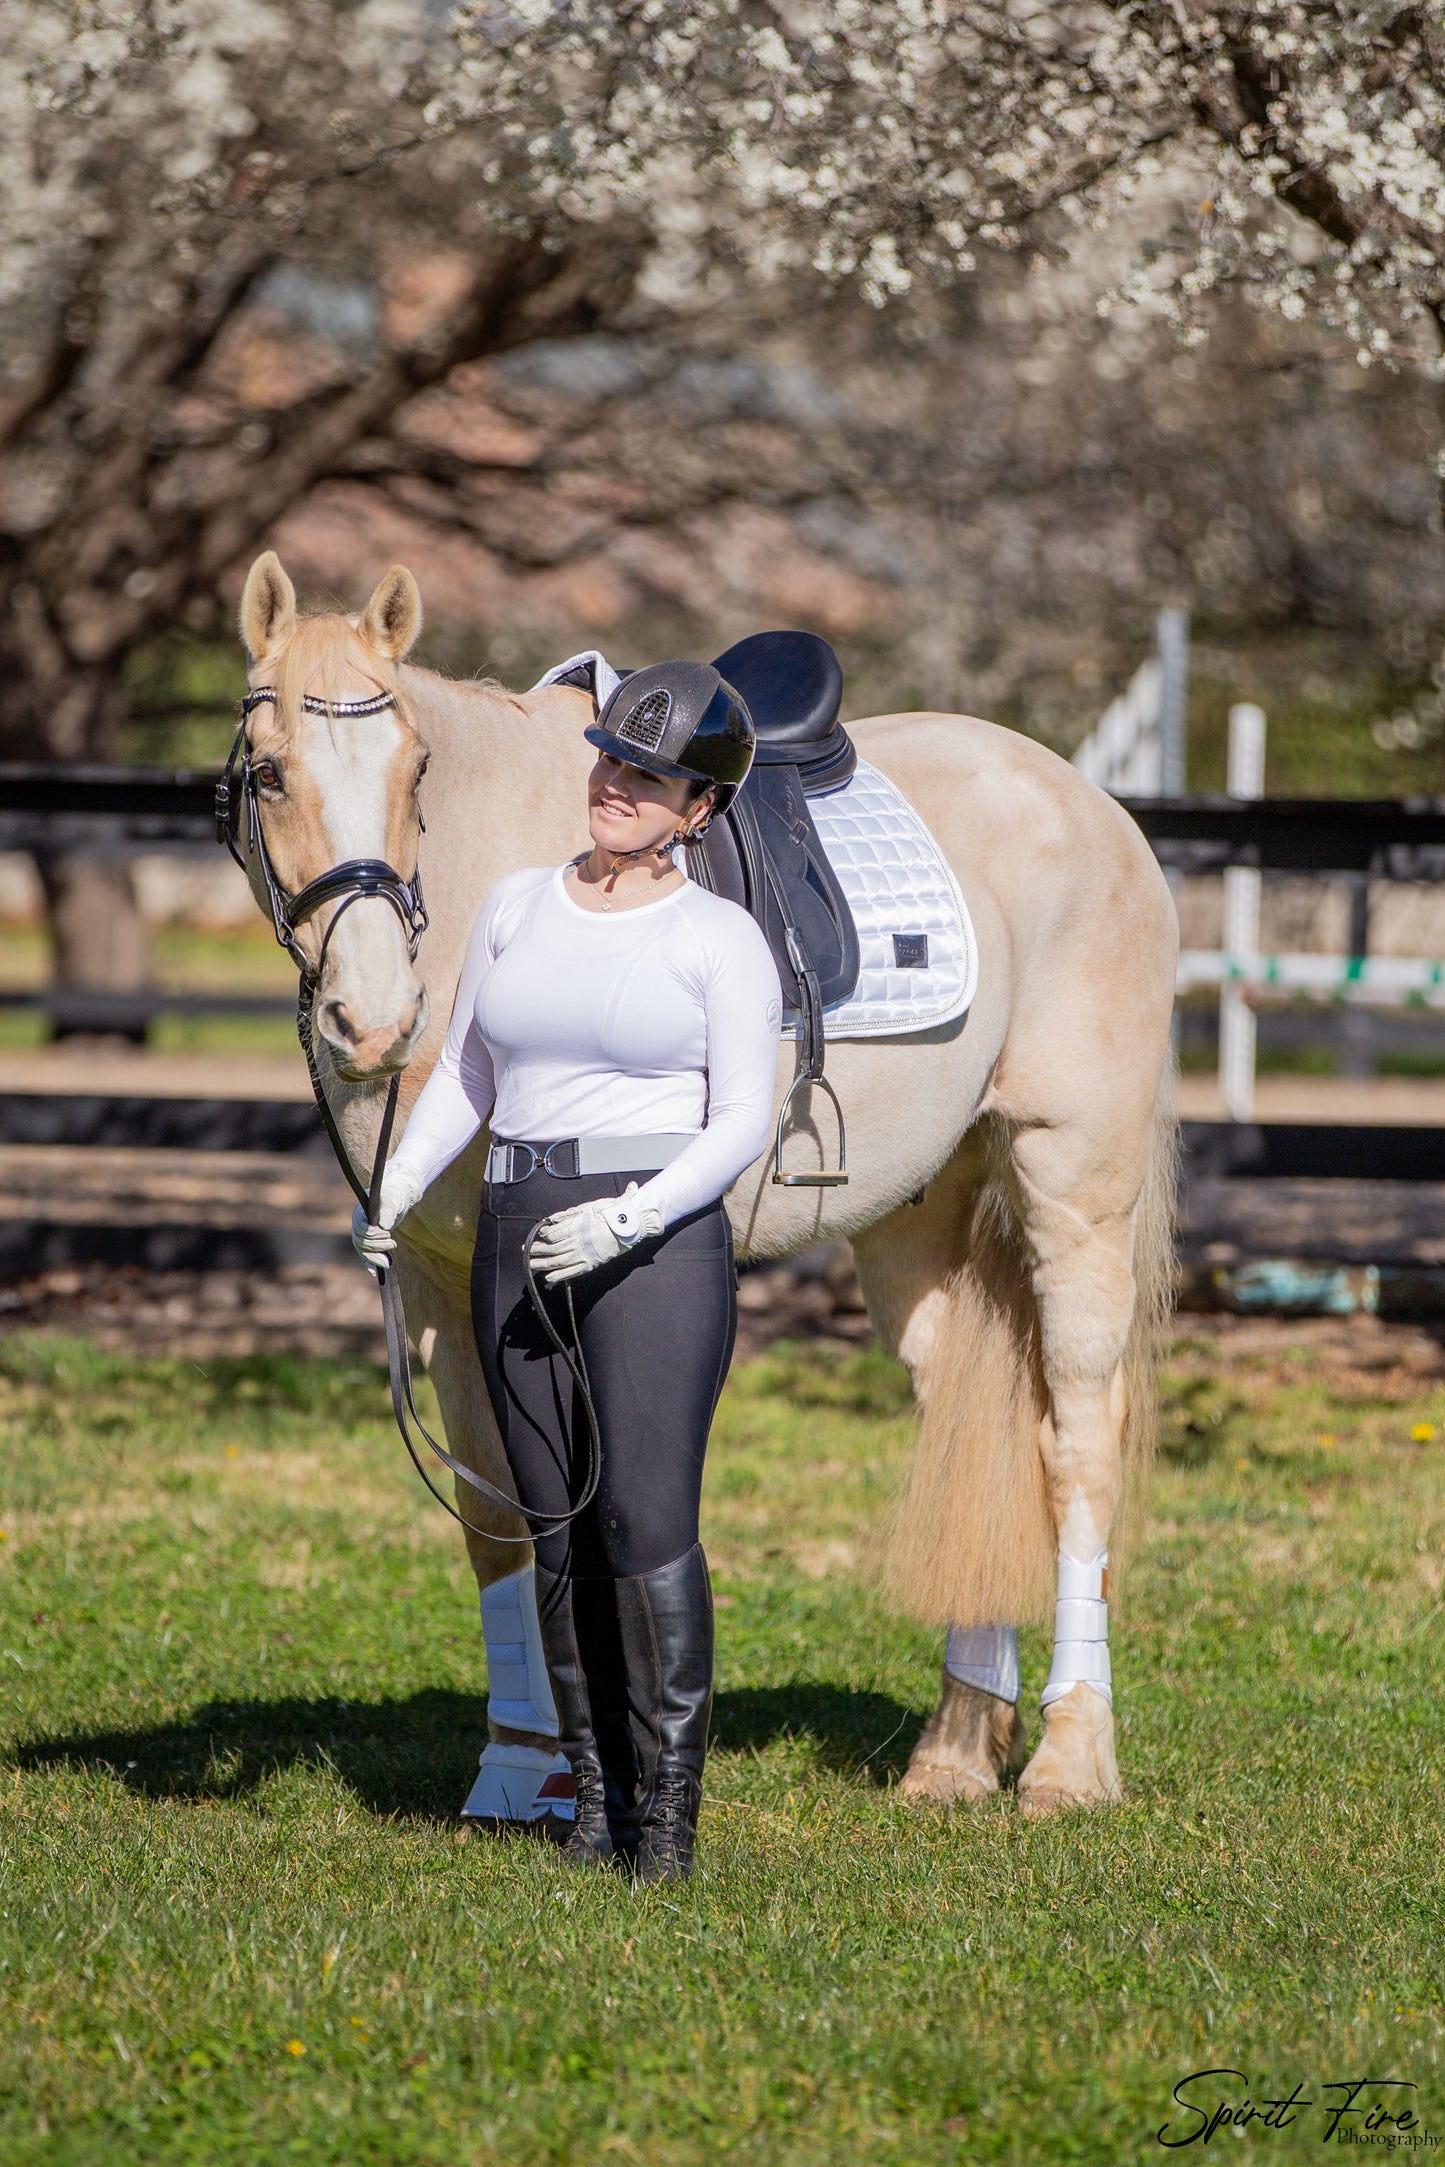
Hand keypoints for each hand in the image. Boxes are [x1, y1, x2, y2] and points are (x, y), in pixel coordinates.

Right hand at [351, 1161, 424, 1276]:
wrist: (396, 1198)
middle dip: (377, 1246)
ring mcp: (362, 1233)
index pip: (361, 1229)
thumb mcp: (393, 1201)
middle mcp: (358, 1224)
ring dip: (374, 1258)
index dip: (373, 1235)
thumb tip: (384, 1226)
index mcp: (360, 1213)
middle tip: (394, 1244)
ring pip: (362, 1251)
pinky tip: (375, 1272)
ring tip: (388, 1264)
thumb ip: (388, 1212)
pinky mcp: (369, 1240)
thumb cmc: (394, 1196)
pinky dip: (370, 1263)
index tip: (387, 1233)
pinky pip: (365, 1254)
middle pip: (361, 1242)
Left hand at [529, 1182, 663, 1284]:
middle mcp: (578, 1241)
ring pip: (558, 1261)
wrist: (629, 1227)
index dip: (542, 1236)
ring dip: (542, 1263)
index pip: (553, 1234)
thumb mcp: (590, 1207)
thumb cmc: (612, 1214)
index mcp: (577, 1225)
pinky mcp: (590, 1264)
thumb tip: (550, 1219)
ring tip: (530, 1264)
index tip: (536, 1236)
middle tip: (525, 1251)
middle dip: (536, 1250)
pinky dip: (559, 1276)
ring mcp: (584, 1254)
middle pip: (552, 1248)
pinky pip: (571, 1272)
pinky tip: (548, 1277)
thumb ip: (569, 1214)